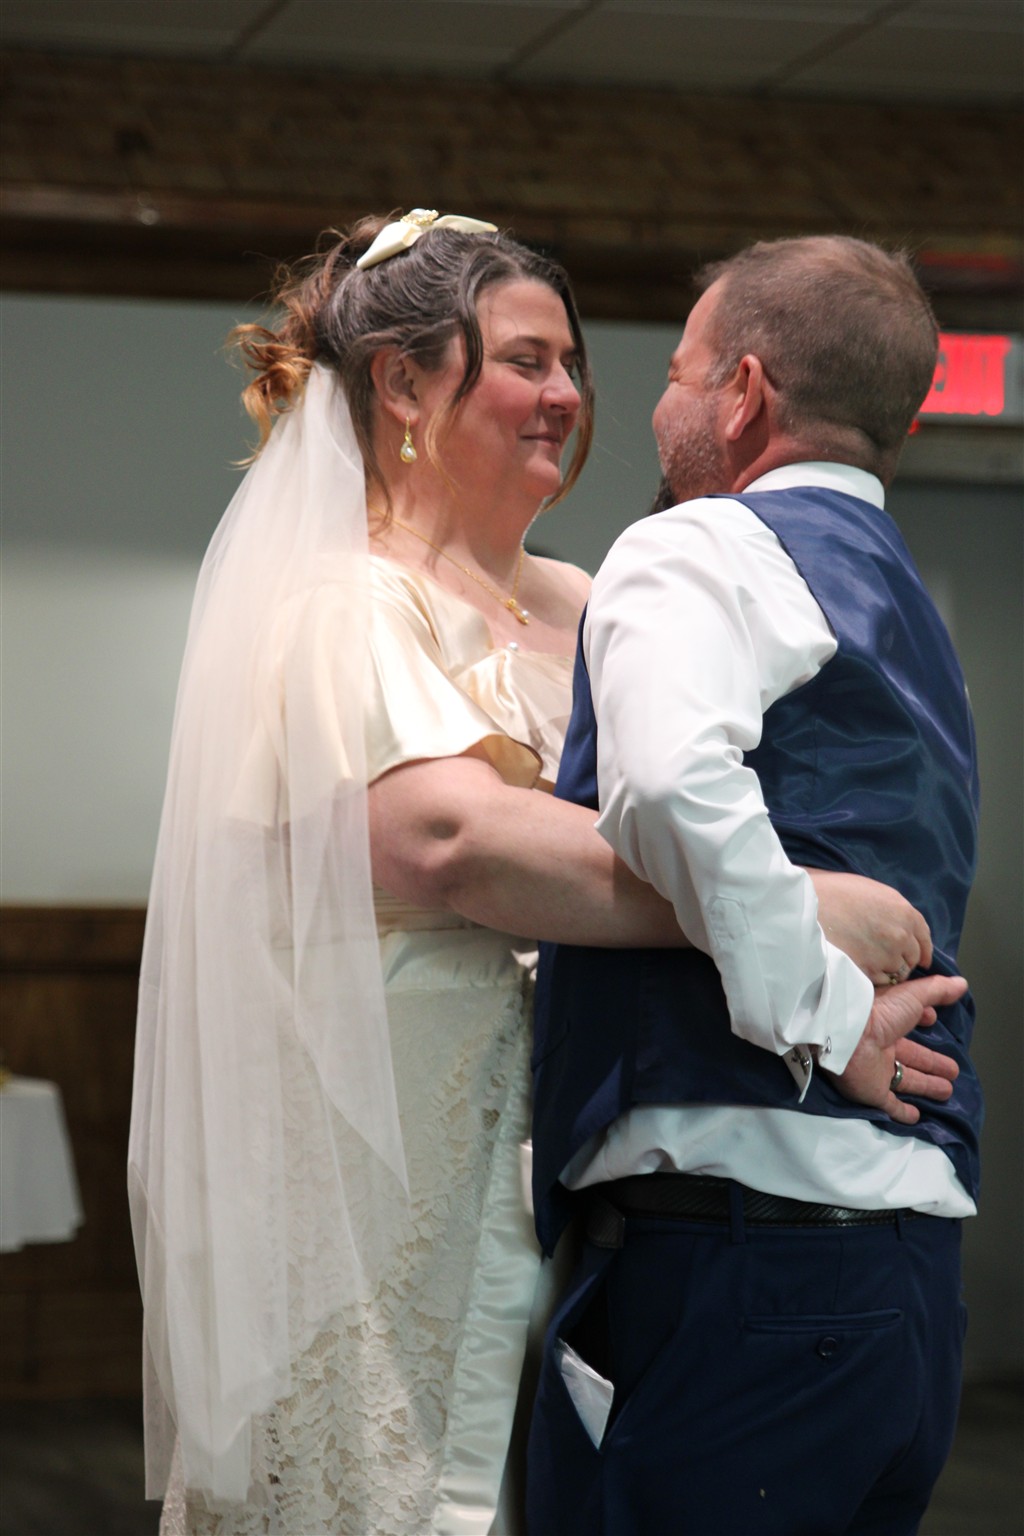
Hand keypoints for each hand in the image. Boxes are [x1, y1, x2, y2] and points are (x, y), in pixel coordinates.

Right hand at [806, 869, 932, 984]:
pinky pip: (880, 981)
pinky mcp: (869, 970)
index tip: (921, 959)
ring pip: (898, 972)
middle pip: (912, 957)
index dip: (922, 949)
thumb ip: (891, 909)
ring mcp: (886, 954)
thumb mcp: (869, 890)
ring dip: (888, 971)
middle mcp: (901, 933)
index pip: (924, 937)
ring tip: (869, 964)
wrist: (805, 907)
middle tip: (886, 960)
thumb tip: (899, 923)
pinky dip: (874, 979)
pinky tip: (859, 969)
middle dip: (903, 960)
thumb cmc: (832, 893)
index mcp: (903, 910)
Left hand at [822, 973, 966, 1125]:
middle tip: (953, 1071)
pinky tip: (915, 1116)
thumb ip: (936, 990)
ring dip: (925, 1085)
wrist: (847, 1035)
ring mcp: (875, 1071)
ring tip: (947, 1091)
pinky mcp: (871, 1092)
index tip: (934, 1022)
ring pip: (905, 1080)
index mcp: (888, 1022)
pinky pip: (888, 1104)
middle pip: (912, 1057)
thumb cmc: (880, 1011)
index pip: (907, 1023)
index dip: (922, 1022)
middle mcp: (882, 1047)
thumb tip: (961, 983)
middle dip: (932, 1063)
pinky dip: (901, 1111)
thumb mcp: (912, 995)